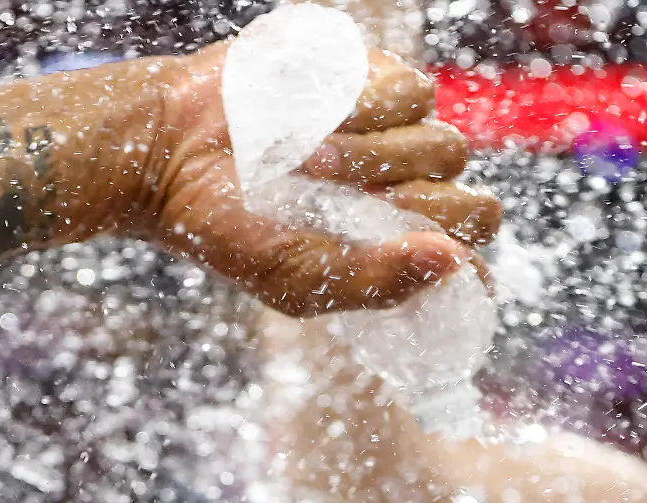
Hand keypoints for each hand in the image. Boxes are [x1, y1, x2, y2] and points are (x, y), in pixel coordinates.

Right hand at [140, 45, 500, 315]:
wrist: (175, 151)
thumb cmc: (230, 228)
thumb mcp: (298, 278)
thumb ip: (375, 281)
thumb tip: (453, 262)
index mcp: (392, 250)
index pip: (472, 260)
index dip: (466, 262)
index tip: (427, 258)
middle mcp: (405, 194)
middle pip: (470, 203)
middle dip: (418, 209)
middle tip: (360, 206)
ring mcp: (396, 136)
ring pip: (442, 145)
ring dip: (377, 159)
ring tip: (310, 163)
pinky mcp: (376, 78)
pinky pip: (411, 90)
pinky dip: (366, 109)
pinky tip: (315, 122)